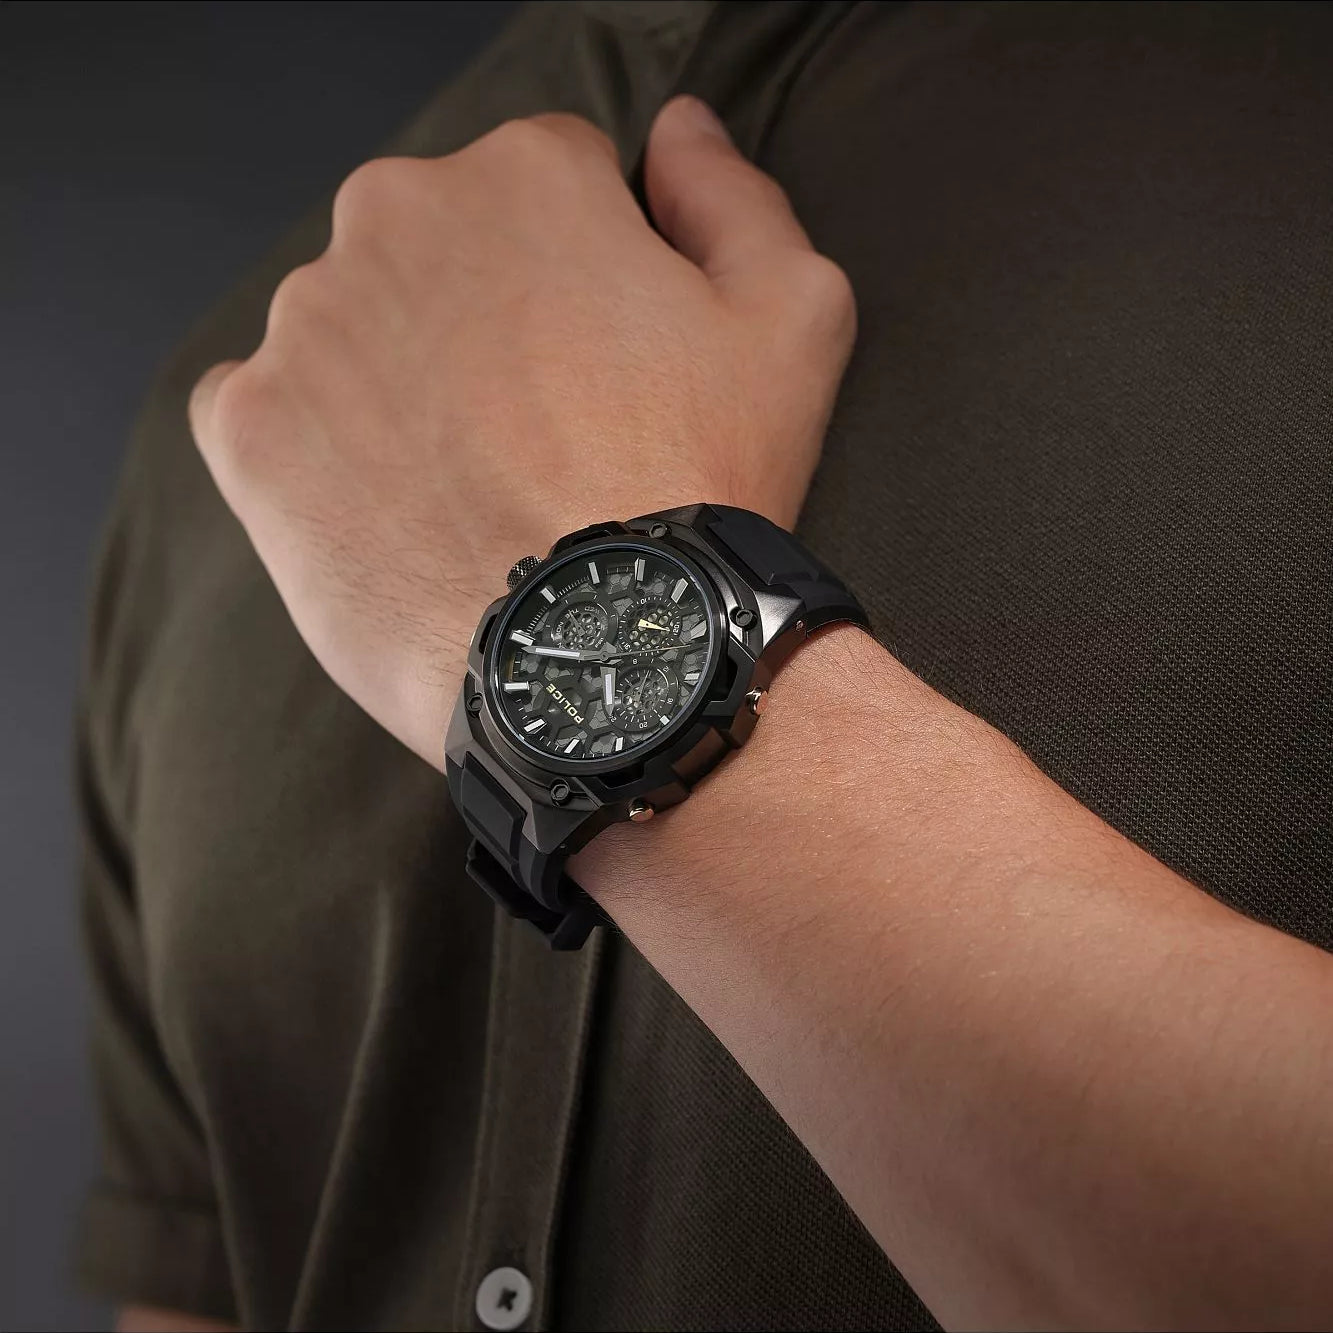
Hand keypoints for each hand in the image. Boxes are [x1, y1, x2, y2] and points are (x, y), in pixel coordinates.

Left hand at [188, 96, 854, 768]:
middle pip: (439, 248)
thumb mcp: (791, 321)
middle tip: (540, 430)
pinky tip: (388, 501)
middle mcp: (397, 220)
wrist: (598, 655)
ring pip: (354, 327)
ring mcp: (310, 324)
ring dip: (400, 379)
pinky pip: (270, 406)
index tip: (604, 360)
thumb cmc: (697, 490)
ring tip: (469, 483)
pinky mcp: (249, 428)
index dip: (590, 274)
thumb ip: (732, 196)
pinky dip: (317, 444)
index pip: (548, 184)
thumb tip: (680, 131)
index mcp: (524, 177)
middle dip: (484, 314)